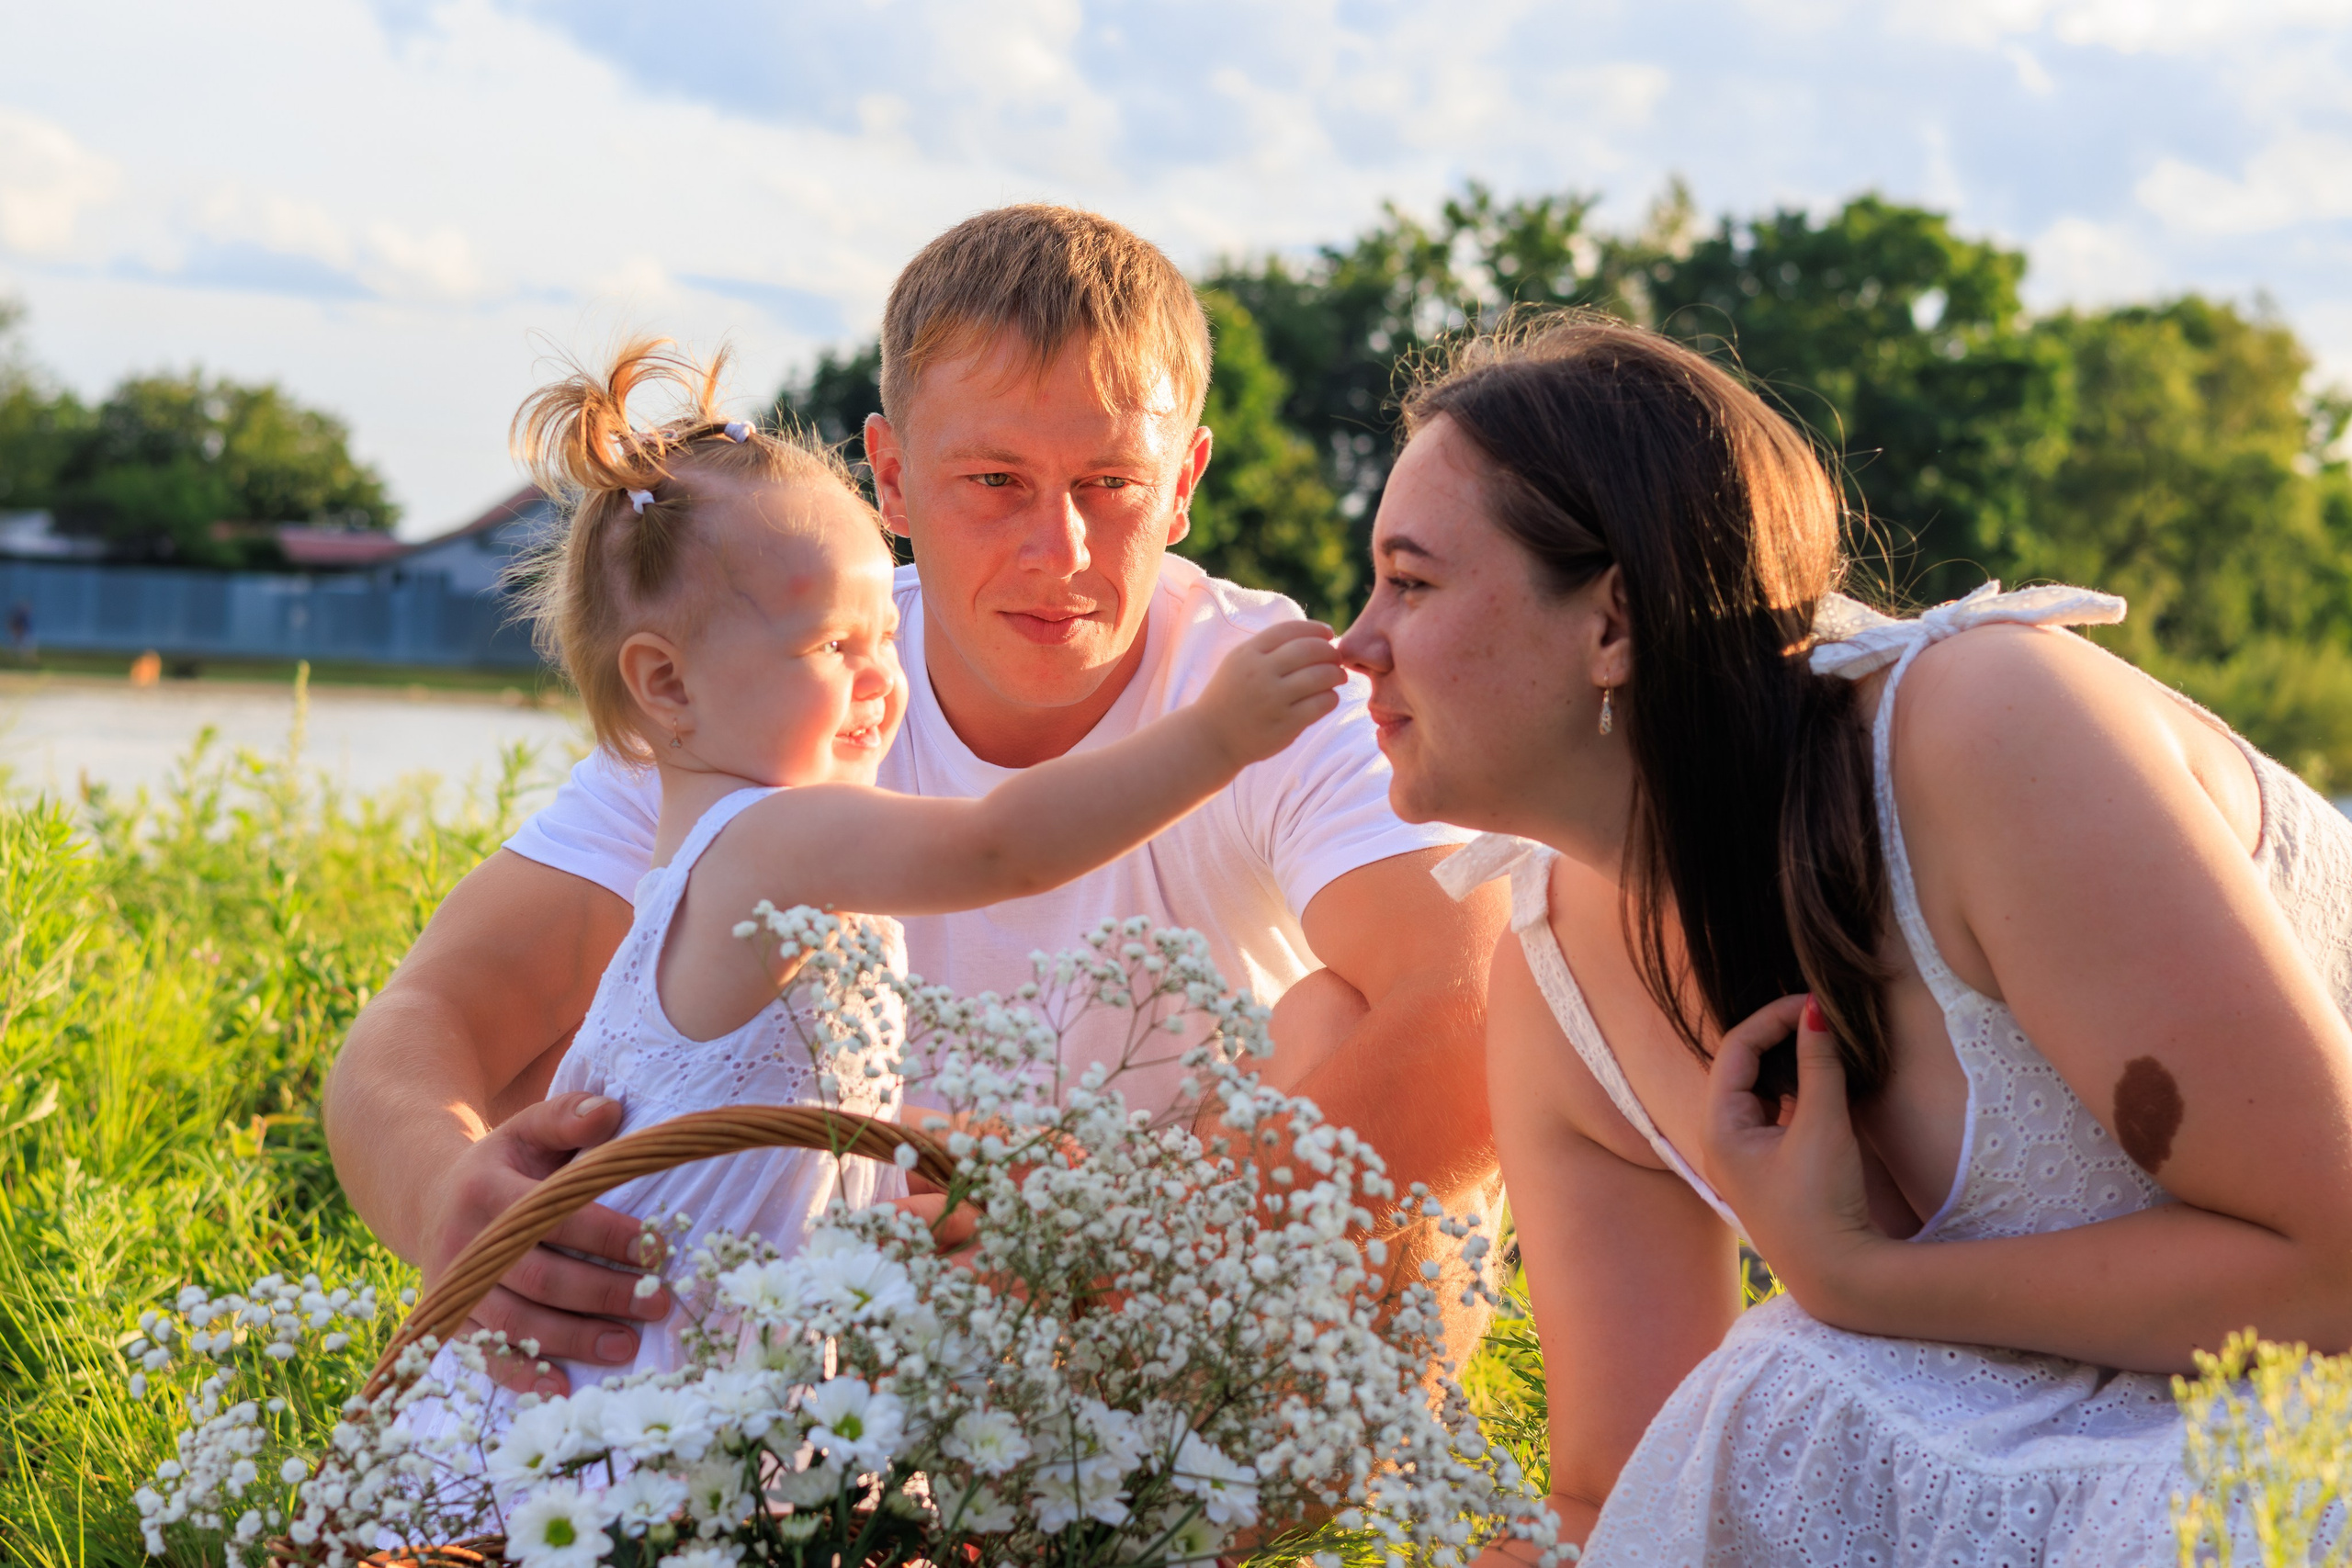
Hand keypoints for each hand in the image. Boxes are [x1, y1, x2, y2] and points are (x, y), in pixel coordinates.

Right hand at [418, 1091, 672, 1395]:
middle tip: (657, 1303)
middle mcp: (465, 1244)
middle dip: (602, 1293)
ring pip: (515, 1322)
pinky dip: (521, 1375)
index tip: (658, 1250)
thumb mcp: (527, 1129)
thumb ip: (568, 1117)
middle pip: (539, 1277)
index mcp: (488, 1191)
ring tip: (627, 1348)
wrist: (431, 1199)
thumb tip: (611, 1111)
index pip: (557, 1218)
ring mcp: (454, 1287)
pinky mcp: (451, 1319)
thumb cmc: (504, 1165)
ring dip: (572, 1339)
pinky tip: (562, 1389)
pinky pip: (485, 1353)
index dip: (609, 1236)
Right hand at [1196, 621, 1345, 766]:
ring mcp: (1273, 700)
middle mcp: (1260, 673)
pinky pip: (1321, 704)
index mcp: (1248, 654)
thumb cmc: (1232, 696)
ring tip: (1338, 677)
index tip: (1328, 634)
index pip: (1290, 630)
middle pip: (1310, 650)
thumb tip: (1313, 636)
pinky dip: (1332, 698)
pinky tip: (1329, 698)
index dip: (1315, 629)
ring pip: (1321, 676)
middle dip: (1331, 651)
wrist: (1212, 737)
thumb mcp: (1239, 662)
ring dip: (1336, 674)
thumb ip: (1269, 648)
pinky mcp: (1285, 724)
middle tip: (1337, 657)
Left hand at [1700, 995, 1880, 1316]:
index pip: (1736, 1050)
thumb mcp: (1822, 1127)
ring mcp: (1745, 1155)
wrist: (1838, 1277)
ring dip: (1785, 1062)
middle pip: (1741, 1067)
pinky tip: (1822, 1077)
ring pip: (1758, 1089)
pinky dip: (1794, 1089)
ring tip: (1820, 1037)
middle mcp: (1723, 1139)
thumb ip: (1819, 1066)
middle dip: (1775, 1036)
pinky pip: (1774, 1112)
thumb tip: (1816, 1011)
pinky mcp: (1770, 1168)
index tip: (1812, 1003)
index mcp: (1719, 1127)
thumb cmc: (1821, 1204)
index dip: (1772, 1018)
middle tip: (1816, 1014)